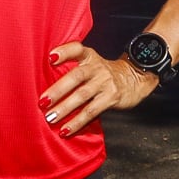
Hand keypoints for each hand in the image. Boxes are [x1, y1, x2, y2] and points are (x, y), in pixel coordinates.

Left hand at [37, 42, 158, 136]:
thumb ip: (73, 70)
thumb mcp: (92, 64)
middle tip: (43, 101)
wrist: (134, 78)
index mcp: (89, 57)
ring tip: (51, 117)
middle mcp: (97, 68)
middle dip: (58, 90)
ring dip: (65, 108)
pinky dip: (77, 122)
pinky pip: (92, 111)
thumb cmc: (104, 74)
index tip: (51, 57)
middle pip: (76, 76)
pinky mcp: (111, 97)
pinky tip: (66, 129)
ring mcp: (105, 83)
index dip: (64, 51)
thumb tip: (45, 88)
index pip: (77, 49)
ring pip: (82, 95)